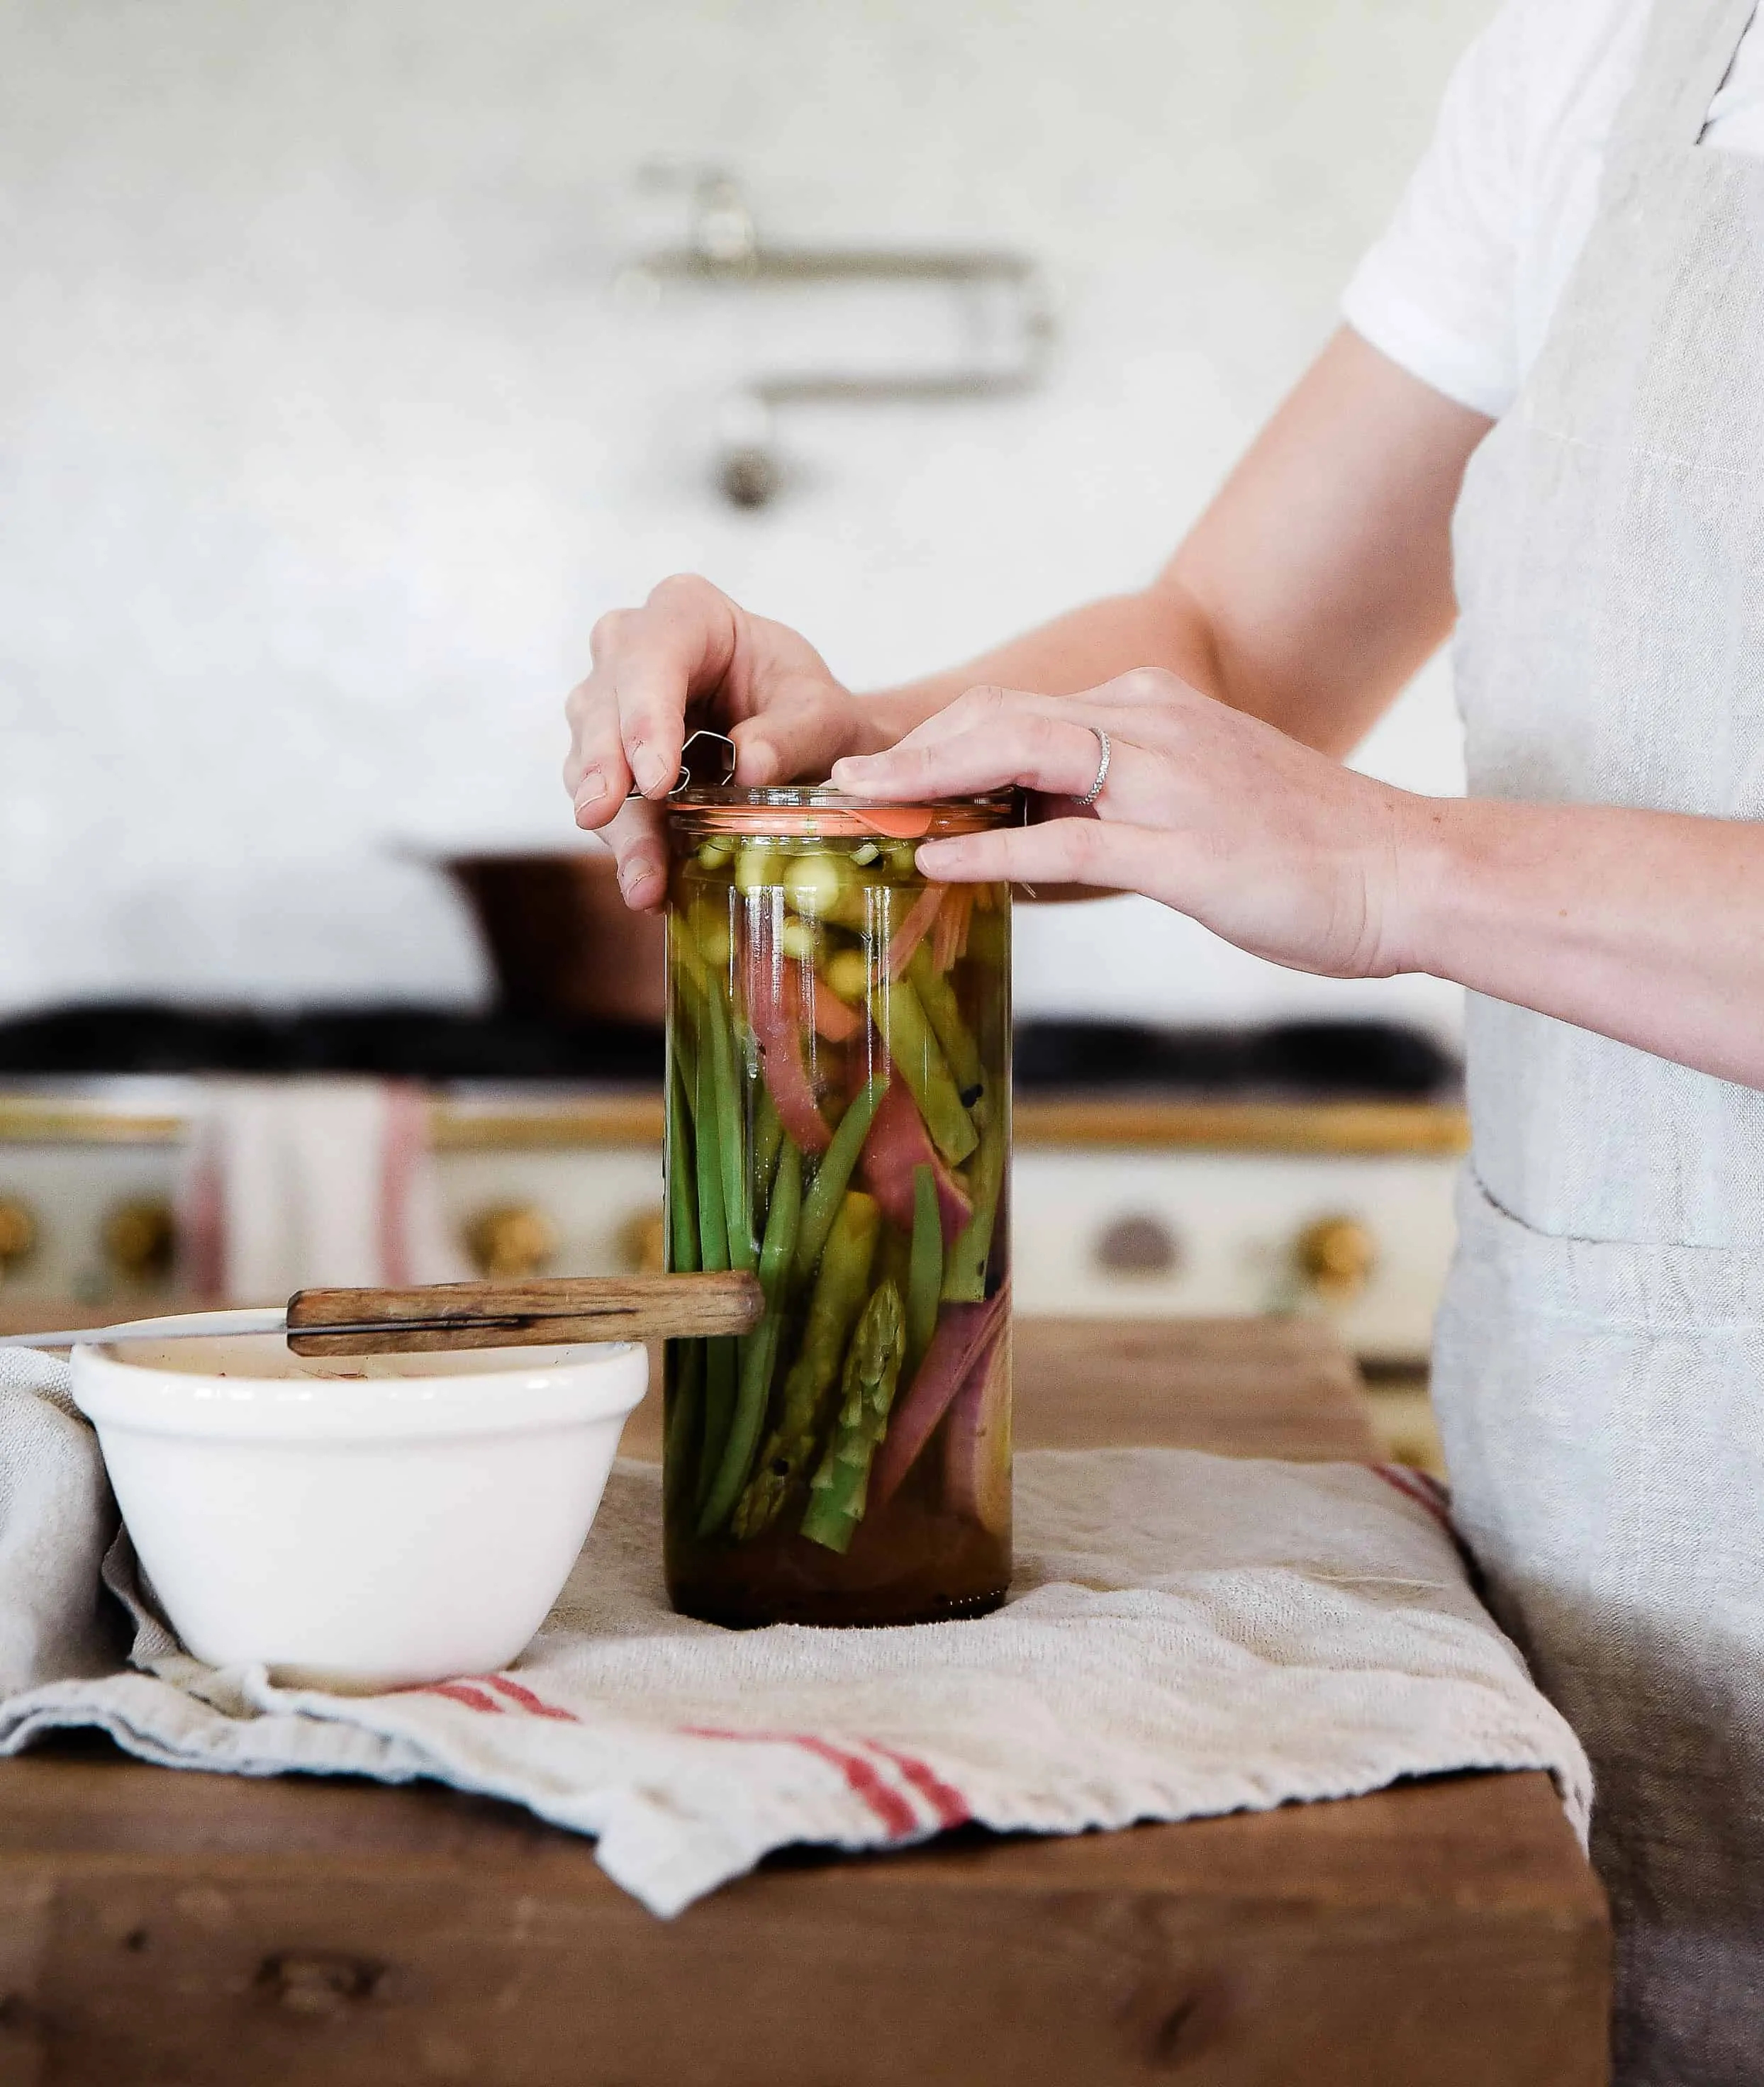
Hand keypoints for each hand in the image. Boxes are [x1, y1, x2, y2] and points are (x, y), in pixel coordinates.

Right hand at [563, 574, 880, 909]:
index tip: (657, 779)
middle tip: (604, 819)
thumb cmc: (805, 708)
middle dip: (606, 770)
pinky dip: (626, 844)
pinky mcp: (603, 757)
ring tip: (644, 880)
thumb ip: (793, 734)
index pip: (650, 655)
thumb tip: (750, 766)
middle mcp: (631, 649)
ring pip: (590, 760)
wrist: (800, 737)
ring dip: (617, 825)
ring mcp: (608, 704)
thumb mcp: (823, 717)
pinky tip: (646, 884)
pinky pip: (601, 800)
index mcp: (687, 614)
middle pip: (603, 706)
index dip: (645, 716)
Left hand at [830, 671, 1429, 979]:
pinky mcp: (1180, 849)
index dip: (943, 736)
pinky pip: (1064, 843)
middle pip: (1002, 716)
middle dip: (916, 746)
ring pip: (1018, 757)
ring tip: (865, 804)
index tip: (885, 765)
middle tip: (846, 777)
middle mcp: (1152, 726)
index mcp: (1156, 709)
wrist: (1407, 869)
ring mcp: (1165, 783)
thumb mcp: (1204, 804)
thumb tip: (1035, 840)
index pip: (1023, 708)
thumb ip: (1121, 805)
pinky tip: (936, 864)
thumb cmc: (1311, 848)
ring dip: (930, 781)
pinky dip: (989, 852)